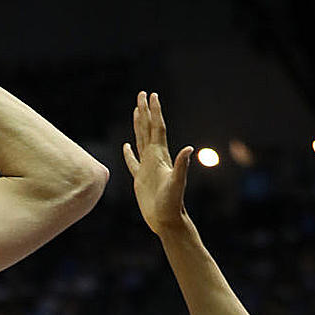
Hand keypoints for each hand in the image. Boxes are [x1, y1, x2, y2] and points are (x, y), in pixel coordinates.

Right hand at [122, 92, 193, 234]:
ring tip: (136, 111)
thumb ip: (181, 166)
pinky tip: (126, 146)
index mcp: (161, 156)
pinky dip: (128, 153)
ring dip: (138, 125)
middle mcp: (155, 158)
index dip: (155, 112)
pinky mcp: (140, 179)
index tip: (152, 95)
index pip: (157, 129)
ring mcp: (147, 167)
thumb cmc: (173, 204)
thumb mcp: (177, 184)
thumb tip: (188, 149)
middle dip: (146, 111)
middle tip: (142, 94)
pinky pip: (132, 161)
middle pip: (148, 129)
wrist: (168, 220)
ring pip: (141, 140)